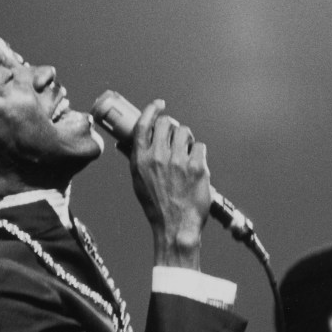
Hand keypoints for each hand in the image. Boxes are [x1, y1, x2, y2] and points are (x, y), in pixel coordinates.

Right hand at [130, 100, 210, 268]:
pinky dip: (199, 153)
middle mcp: (158, 157)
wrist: (176, 227)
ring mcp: (178, 161)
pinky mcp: (197, 167)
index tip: (159, 104)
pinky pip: (199, 146)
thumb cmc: (157, 208)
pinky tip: (196, 166)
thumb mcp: (138, 182)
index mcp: (140, 160)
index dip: (152, 110)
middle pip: (167, 123)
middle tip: (177, 138)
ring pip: (185, 132)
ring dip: (187, 139)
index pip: (143, 124)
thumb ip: (138, 160)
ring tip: (187, 154)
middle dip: (173, 127)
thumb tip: (132, 143)